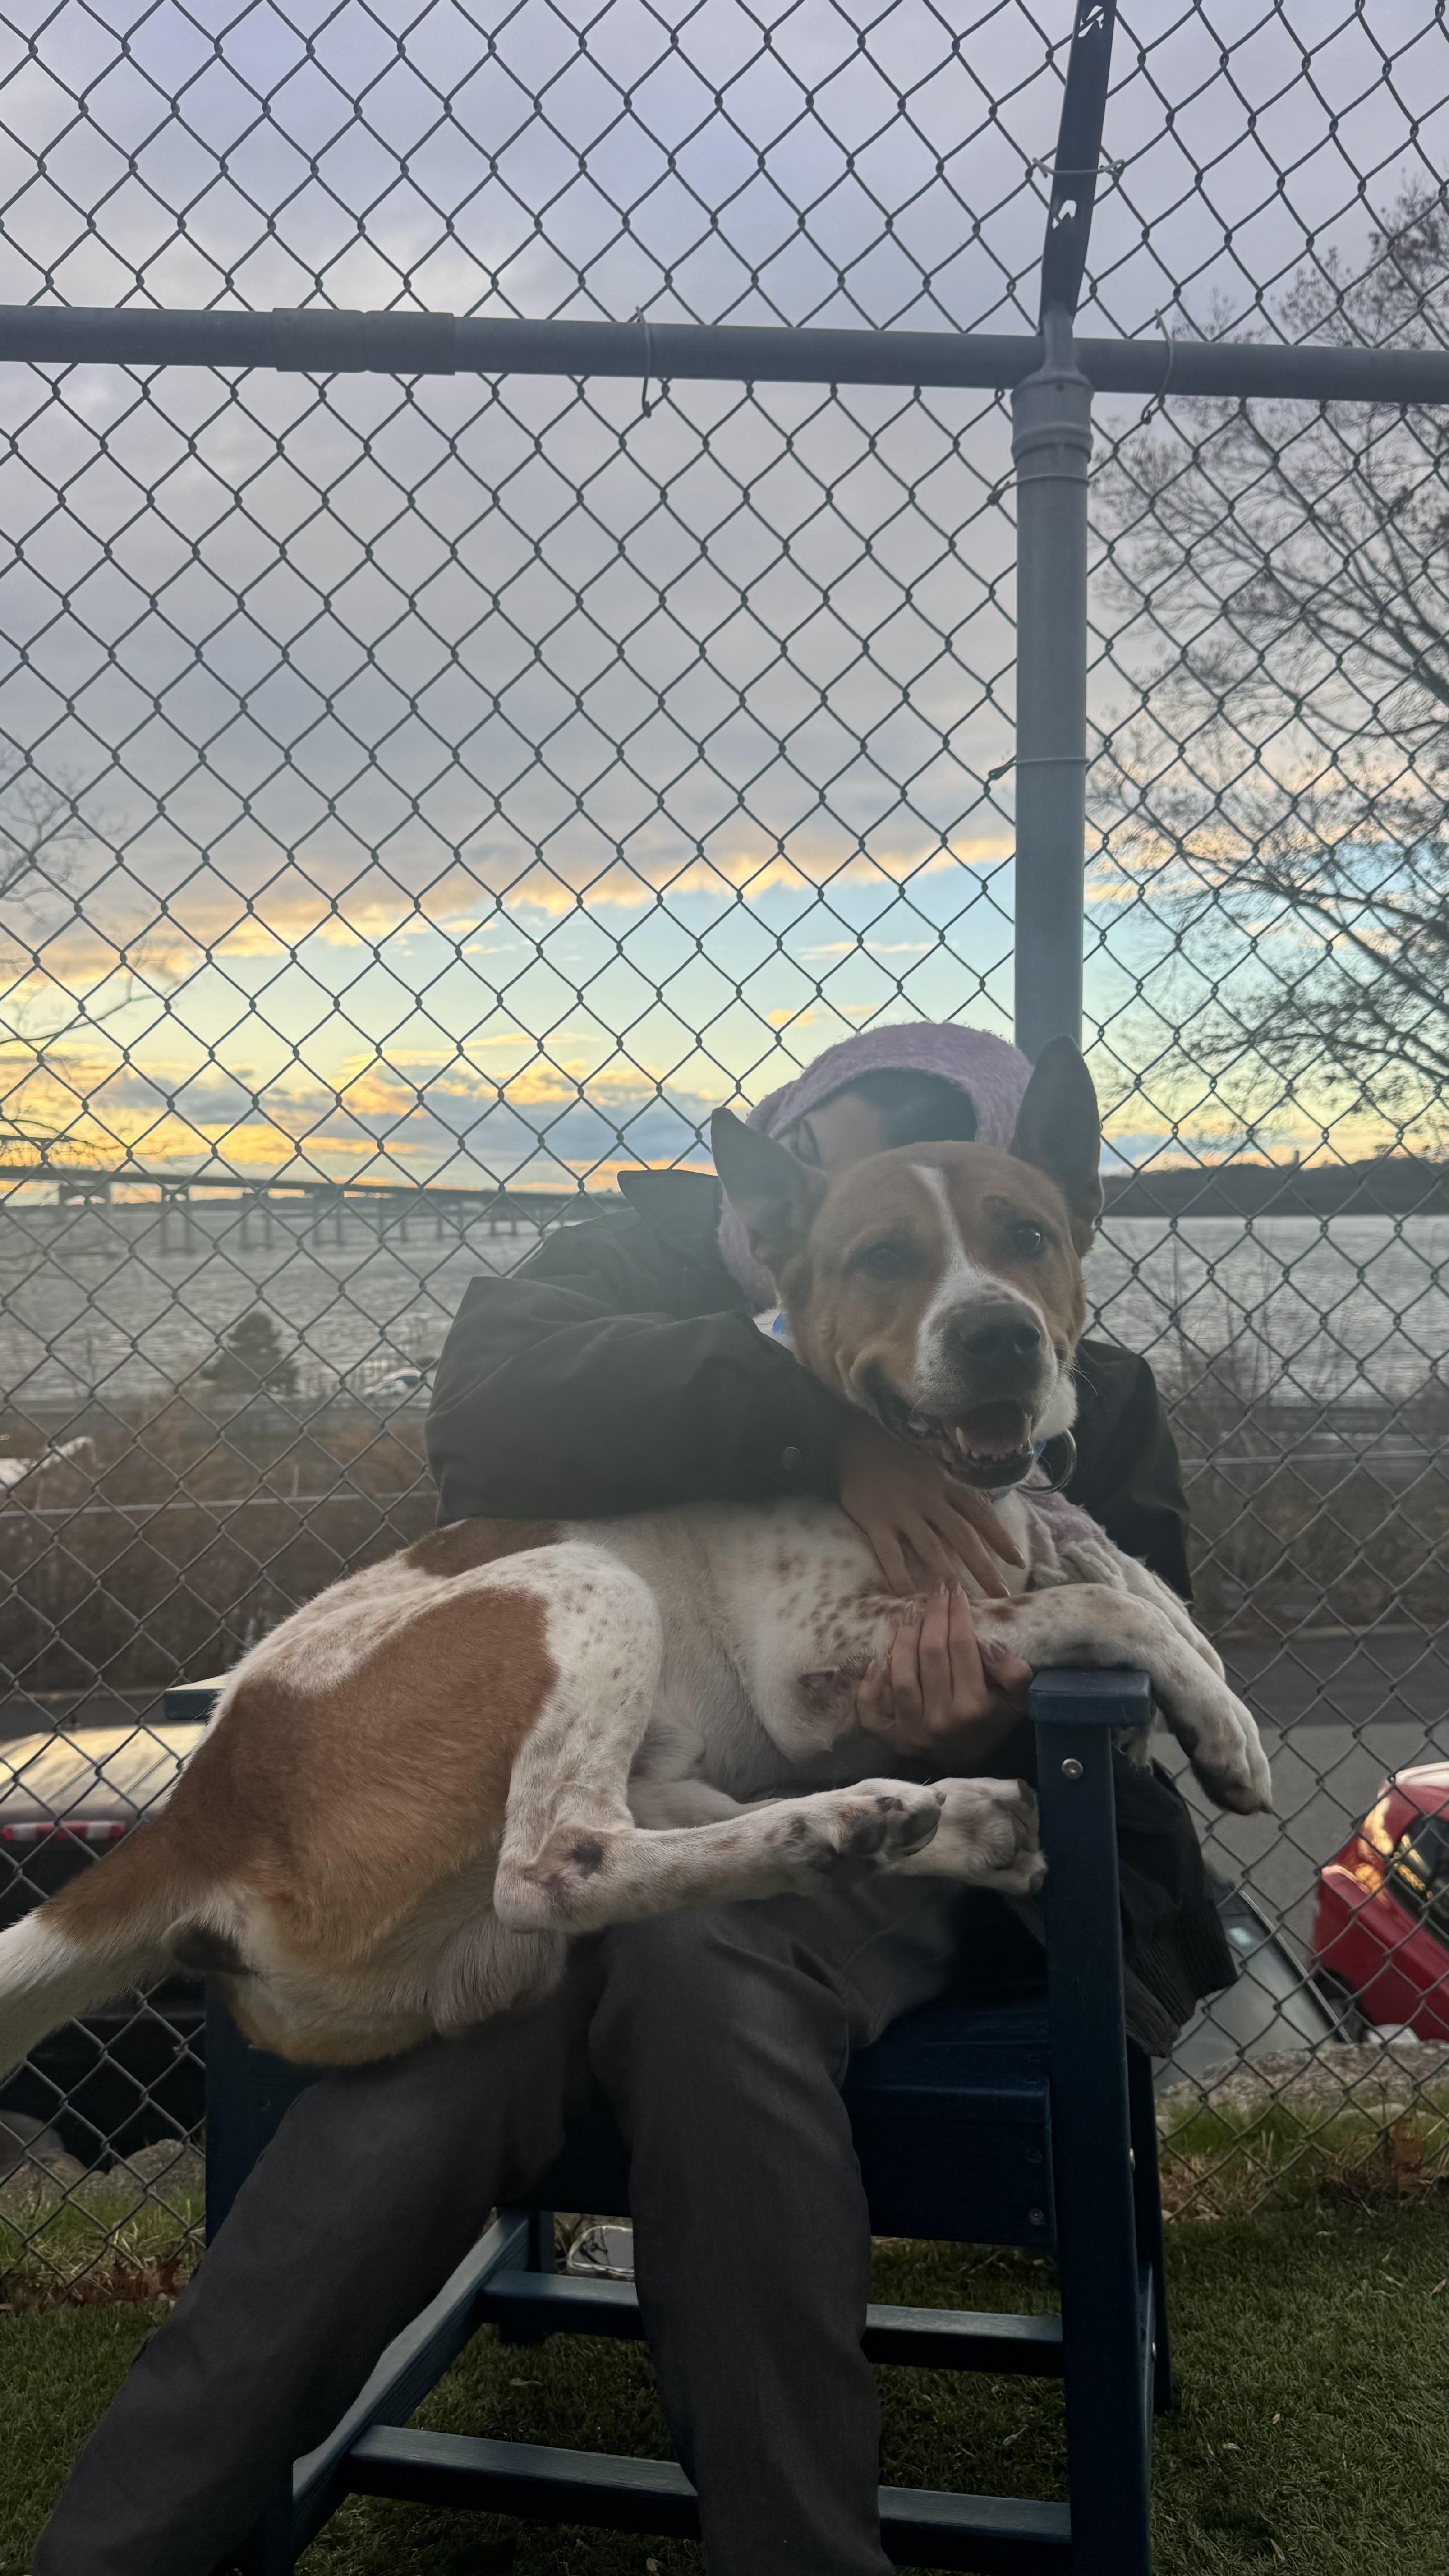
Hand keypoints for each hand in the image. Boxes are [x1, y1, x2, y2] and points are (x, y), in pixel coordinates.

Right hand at [837, 1411, 1022, 1597]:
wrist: (854, 1443)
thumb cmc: (895, 1460)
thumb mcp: (930, 1469)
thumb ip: (950, 1493)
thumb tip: (978, 1519)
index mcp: (944, 1485)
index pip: (979, 1513)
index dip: (1000, 1538)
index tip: (1018, 1561)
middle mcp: (927, 1499)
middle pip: (962, 1536)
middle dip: (984, 1567)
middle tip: (1001, 1595)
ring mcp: (901, 1511)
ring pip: (930, 1547)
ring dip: (947, 1575)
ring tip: (961, 1601)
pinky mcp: (875, 1521)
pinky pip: (890, 1554)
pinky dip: (900, 1577)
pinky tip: (909, 1598)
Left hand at [856, 1586, 1032, 1761]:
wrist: (966, 1763)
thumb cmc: (990, 1721)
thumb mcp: (1017, 1700)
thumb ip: (1014, 1673)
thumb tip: (987, 1645)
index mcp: (973, 1707)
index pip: (962, 1649)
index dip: (958, 1615)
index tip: (955, 1591)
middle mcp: (940, 1719)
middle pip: (930, 1655)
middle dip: (933, 1617)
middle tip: (935, 1593)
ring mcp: (911, 1730)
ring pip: (900, 1675)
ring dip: (903, 1639)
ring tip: (911, 1614)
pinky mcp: (890, 1737)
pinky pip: (871, 1709)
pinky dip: (869, 1684)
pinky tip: (877, 1660)